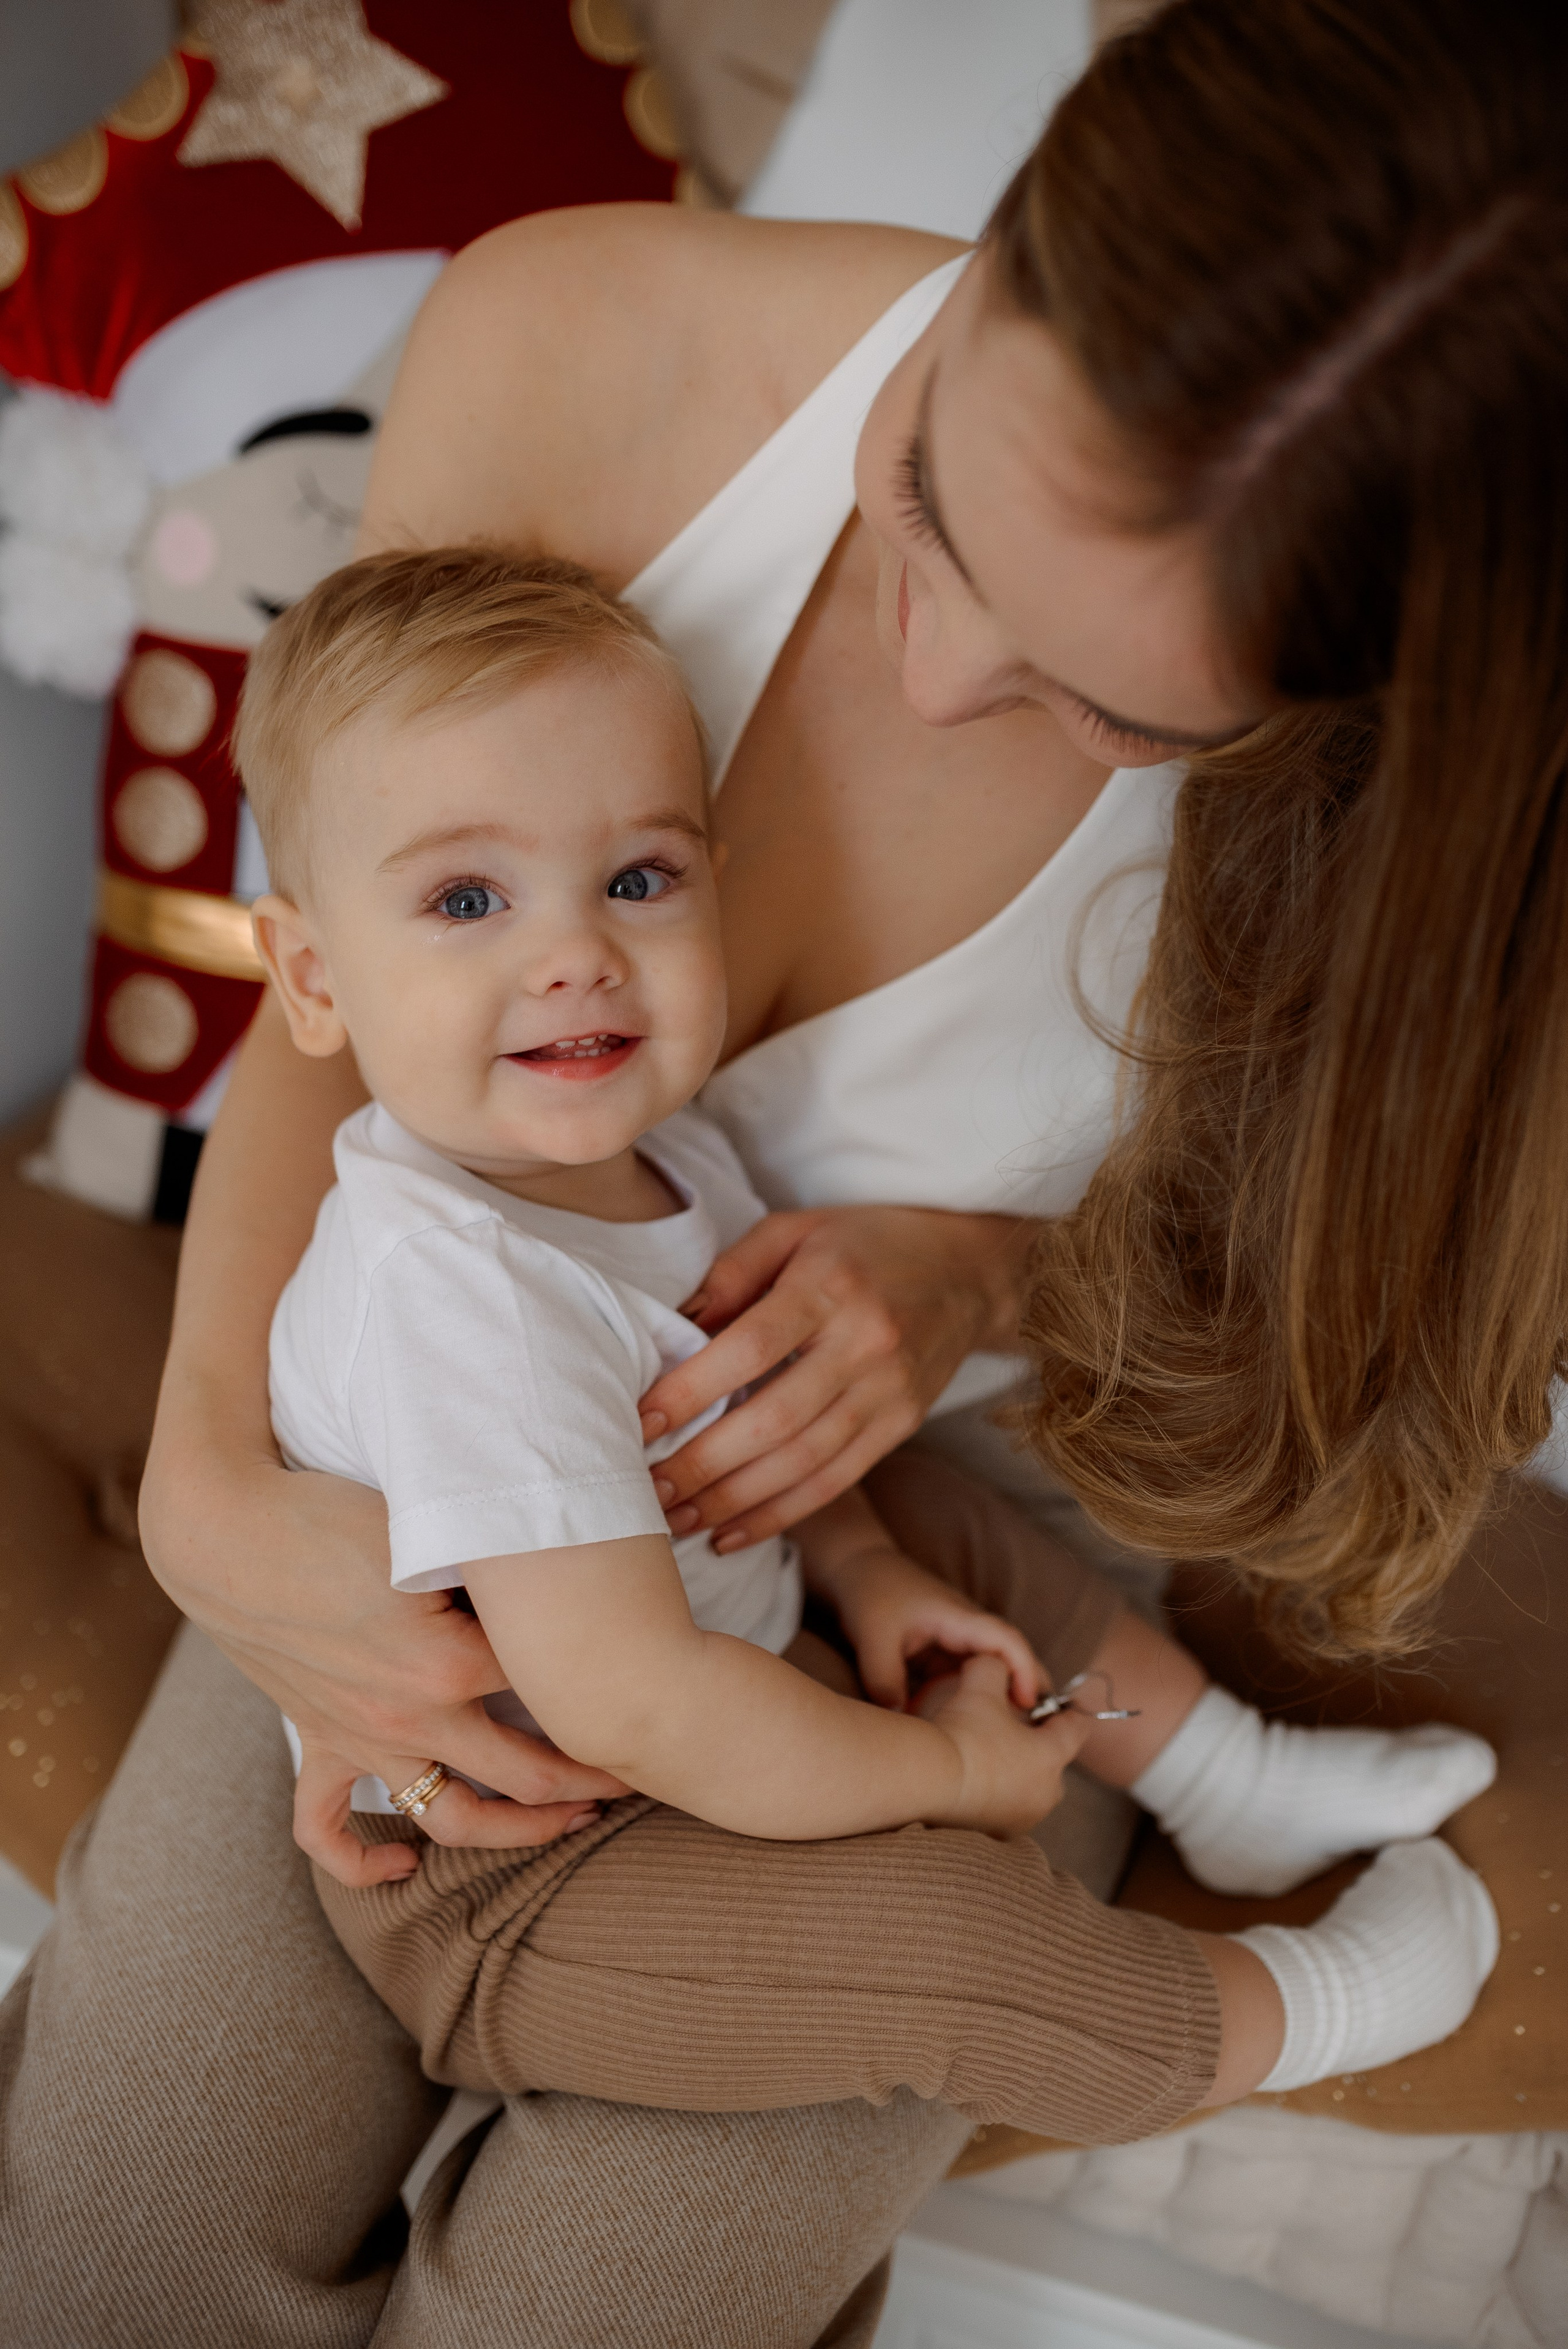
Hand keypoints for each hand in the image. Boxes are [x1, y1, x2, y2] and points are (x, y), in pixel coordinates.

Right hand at [142, 1452, 626, 1888]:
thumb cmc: (332, 1508)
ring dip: (516, 1834)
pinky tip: (404, 1866)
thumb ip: (494, 1562)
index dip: (613, 1679)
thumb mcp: (430, 1525)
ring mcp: (362, 1736)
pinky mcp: (317, 1739)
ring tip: (569, 1824)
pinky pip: (327, 1829)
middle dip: (595, 1779)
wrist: (228, 1530)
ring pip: (450, 1820)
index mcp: (452, 1658)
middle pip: (528, 1771)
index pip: (557, 1681)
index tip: (658, 1677)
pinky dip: (365, 1861)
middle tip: (644, 1774)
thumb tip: (559, 1573)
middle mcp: (413, 1714)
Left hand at [639, 1205, 1034, 1546]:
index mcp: (830, 1286)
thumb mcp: (796, 1230)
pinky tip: (730, 1533)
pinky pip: (835, 1481)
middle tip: (646, 1491)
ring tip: (677, 1522)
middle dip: (704, 1463)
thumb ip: (733, 1272)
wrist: (970, 1272)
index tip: (642, 1423)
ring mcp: (890, 1392)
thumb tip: (675, 1326)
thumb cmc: (866, 1244)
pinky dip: (780, 1514)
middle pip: (775, 1418)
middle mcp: (866, 1344)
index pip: (752, 1347)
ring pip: (803, 1462)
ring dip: (734, 1500)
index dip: (693, 1390)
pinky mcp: (902, 1425)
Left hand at [830, 1543, 1044, 1713]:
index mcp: (958, 1618)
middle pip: (1011, 1659)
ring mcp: (956, 1641)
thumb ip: (885, 1682)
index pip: (1005, 1640)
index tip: (1029, 1703)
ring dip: (1002, 1700)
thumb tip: (900, 1727)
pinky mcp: (943, 1653)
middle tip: (1039, 1734)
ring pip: (991, 1672)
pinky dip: (974, 1700)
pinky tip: (972, 1730)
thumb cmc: (870, 1593)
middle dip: (1029, 1691)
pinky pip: (967, 1680)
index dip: (1024, 1670)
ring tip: (1012, 1742)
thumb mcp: (873, 1638)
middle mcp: (966, 1629)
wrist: (858, 1568)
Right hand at [921, 1655, 1091, 1836]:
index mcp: (1051, 1756)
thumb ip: (996, 1666)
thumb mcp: (980, 1685)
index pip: (1077, 1729)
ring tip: (988, 1755)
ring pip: (1029, 1788)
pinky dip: (995, 1796)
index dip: (1069, 1711)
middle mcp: (1044, 1794)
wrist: (926, 1780)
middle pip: (1053, 1762)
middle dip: (1038, 1744)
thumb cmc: (962, 1732)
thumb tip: (995, 1663)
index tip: (1062, 1704)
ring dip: (1016, 1773)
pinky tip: (972, 1782)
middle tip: (1013, 1728)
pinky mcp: (996, 1837)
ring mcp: (1021, 1819)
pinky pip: (1004, 1810)